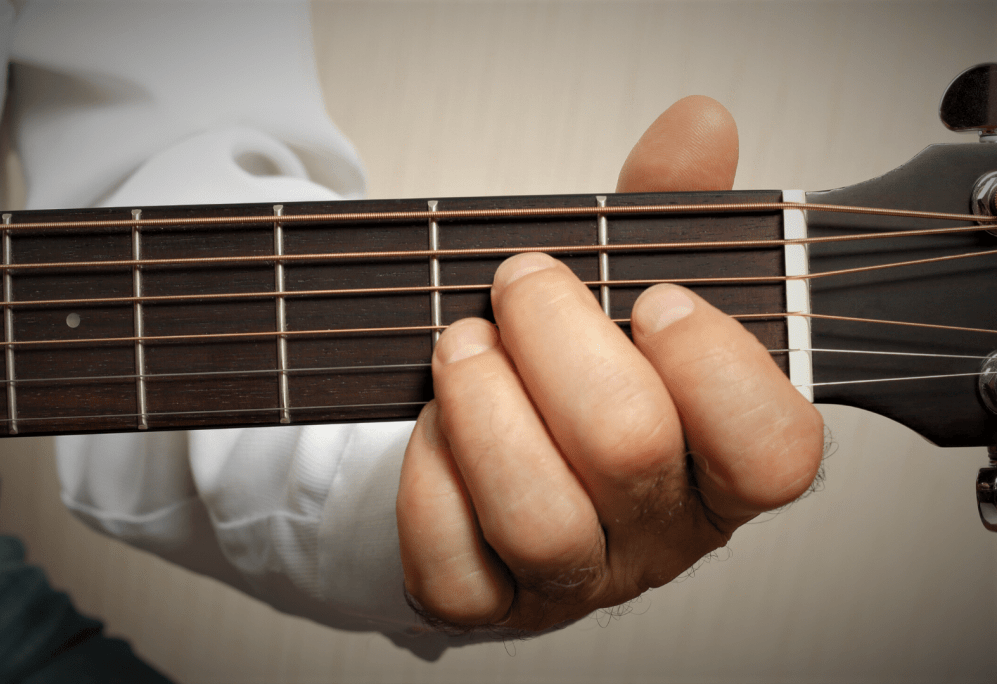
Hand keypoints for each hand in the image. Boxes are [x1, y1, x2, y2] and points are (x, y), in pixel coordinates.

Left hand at [396, 96, 823, 632]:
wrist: (505, 447)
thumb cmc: (580, 367)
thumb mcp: (631, 282)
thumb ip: (668, 211)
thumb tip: (697, 127)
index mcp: (725, 464)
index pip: (775, 450)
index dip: (711, 361)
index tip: (653, 296)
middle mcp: (661, 534)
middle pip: (629, 450)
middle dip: (557, 336)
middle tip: (519, 281)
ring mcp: (574, 578)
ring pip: (540, 520)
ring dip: (484, 402)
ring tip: (462, 343)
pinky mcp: (489, 602)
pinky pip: (455, 571)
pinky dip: (428, 479)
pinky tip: (433, 423)